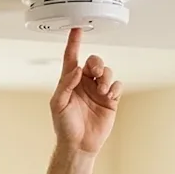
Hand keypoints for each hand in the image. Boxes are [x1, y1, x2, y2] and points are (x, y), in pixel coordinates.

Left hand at [51, 27, 121, 153]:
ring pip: (107, 71)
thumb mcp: (58, 104)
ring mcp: (98, 91)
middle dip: (97, 63)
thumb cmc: (64, 126)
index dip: (74, 42)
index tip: (77, 29)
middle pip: (94, 61)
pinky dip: (114, 86)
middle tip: (95, 74)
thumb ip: (66, 84)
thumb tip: (77, 69)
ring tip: (102, 90)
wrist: (79, 144)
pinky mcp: (110, 100)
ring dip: (105, 77)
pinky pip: (116, 84)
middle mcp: (84, 83)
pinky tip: (109, 95)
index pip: (72, 57)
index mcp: (70, 81)